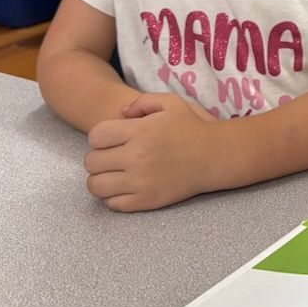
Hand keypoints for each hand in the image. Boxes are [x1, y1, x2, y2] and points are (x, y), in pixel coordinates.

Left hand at [84, 93, 219, 210]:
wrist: (216, 156)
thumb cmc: (193, 128)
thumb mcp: (171, 102)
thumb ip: (142, 102)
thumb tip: (122, 114)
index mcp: (139, 131)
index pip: (96, 136)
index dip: (100, 136)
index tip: (111, 139)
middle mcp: (136, 157)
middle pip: (92, 162)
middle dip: (98, 157)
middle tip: (112, 157)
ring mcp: (140, 181)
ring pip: (96, 185)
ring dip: (101, 179)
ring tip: (114, 174)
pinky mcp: (146, 200)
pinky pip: (113, 204)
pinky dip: (113, 197)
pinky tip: (125, 187)